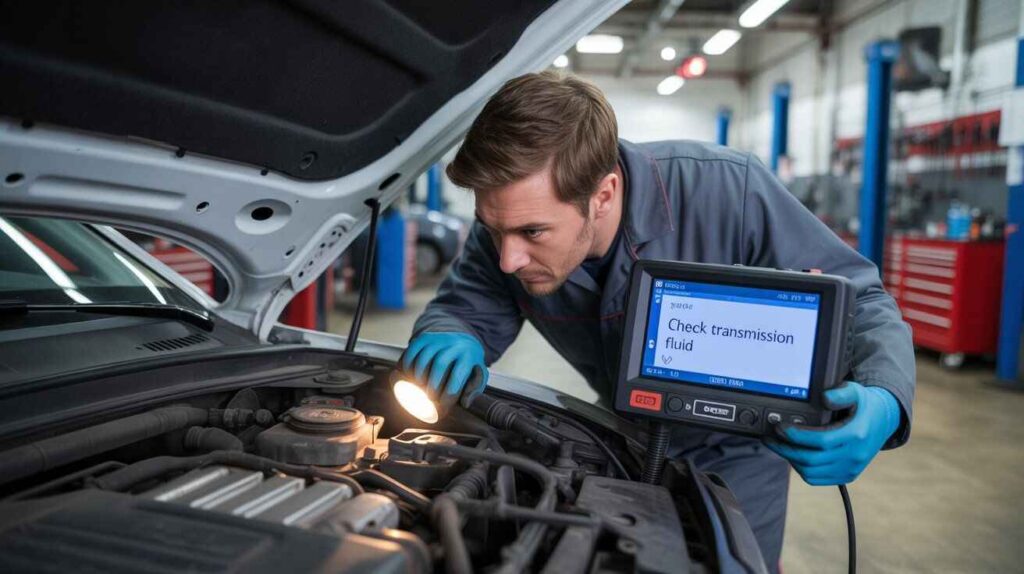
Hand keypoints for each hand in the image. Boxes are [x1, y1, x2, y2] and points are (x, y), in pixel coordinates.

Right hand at [400, 331, 488, 407]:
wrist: (463, 341)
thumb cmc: (469, 366)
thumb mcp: (478, 377)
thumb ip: (474, 390)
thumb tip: (465, 403)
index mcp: (469, 355)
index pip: (458, 375)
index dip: (449, 394)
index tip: (443, 405)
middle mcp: (454, 343)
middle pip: (440, 364)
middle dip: (433, 385)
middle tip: (430, 398)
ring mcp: (438, 339)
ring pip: (424, 357)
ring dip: (419, 376)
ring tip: (420, 388)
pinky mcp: (424, 337)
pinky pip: (412, 350)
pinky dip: (407, 365)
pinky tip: (409, 375)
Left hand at [764, 382, 900, 485]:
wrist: (883, 421)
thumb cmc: (864, 405)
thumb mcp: (856, 391)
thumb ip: (840, 393)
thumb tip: (824, 397)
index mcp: (856, 434)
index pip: (821, 440)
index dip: (796, 436)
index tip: (780, 427)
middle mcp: (854, 455)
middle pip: (812, 459)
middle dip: (785, 449)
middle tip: (770, 438)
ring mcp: (851, 468)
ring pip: (811, 472)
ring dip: (791, 459)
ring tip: (779, 445)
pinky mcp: (847, 475)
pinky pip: (817, 479)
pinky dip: (801, 469)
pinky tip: (793, 455)